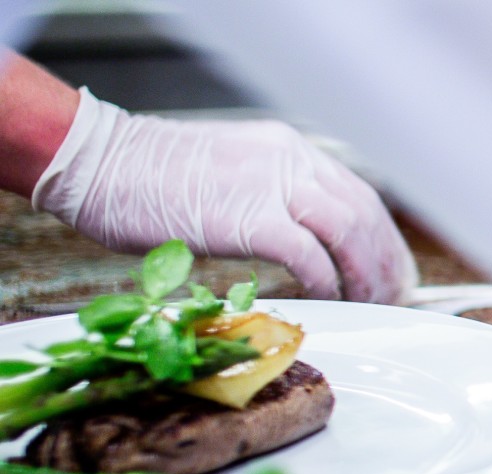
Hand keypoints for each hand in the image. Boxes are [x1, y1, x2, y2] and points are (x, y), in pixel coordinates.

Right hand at [33, 90, 417, 303]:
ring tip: (370, 303)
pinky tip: (328, 299)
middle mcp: (289, 160)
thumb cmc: (147, 177)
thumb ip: (272, 195)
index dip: (383, 237)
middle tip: (394, 295)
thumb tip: (305, 239)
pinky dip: (326, 282)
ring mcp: (271, 186)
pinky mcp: (249, 218)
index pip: (358, 194)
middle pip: (364, 213)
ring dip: (366, 273)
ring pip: (349, 231)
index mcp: (287, 149)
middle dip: (386, 260)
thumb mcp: (231, 173)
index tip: (392, 268)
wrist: (96, 162)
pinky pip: (309, 256)